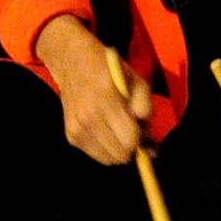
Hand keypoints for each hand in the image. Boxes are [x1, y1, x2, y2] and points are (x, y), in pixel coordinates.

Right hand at [35, 14, 152, 165]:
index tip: (144, 134)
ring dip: (118, 150)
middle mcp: (88, 118)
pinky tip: (105, 132)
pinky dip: (104, 149)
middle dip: (131, 148)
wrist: (72, 62)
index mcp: (107, 100)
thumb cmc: (109, 68)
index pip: (129, 140)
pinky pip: (95, 155)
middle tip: (132, 133)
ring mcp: (77, 128)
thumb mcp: (136, 80)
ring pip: (107, 159)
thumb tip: (150, 144)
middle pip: (119, 155)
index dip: (141, 142)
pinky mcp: (70, 135)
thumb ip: (146, 109)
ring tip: (118, 132)